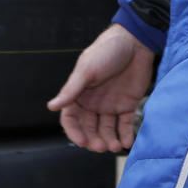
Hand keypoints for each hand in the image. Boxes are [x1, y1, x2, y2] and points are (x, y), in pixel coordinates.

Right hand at [47, 24, 154, 152]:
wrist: (135, 41)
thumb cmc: (107, 51)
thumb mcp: (87, 69)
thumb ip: (71, 90)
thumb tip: (51, 107)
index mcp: (79, 94)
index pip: (71, 119)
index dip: (74, 132)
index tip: (82, 142)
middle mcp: (93, 102)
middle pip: (89, 128)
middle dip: (94, 139)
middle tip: (101, 146)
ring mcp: (110, 105)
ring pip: (107, 129)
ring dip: (109, 140)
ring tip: (115, 146)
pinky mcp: (127, 104)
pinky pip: (125, 124)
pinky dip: (126, 134)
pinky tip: (127, 142)